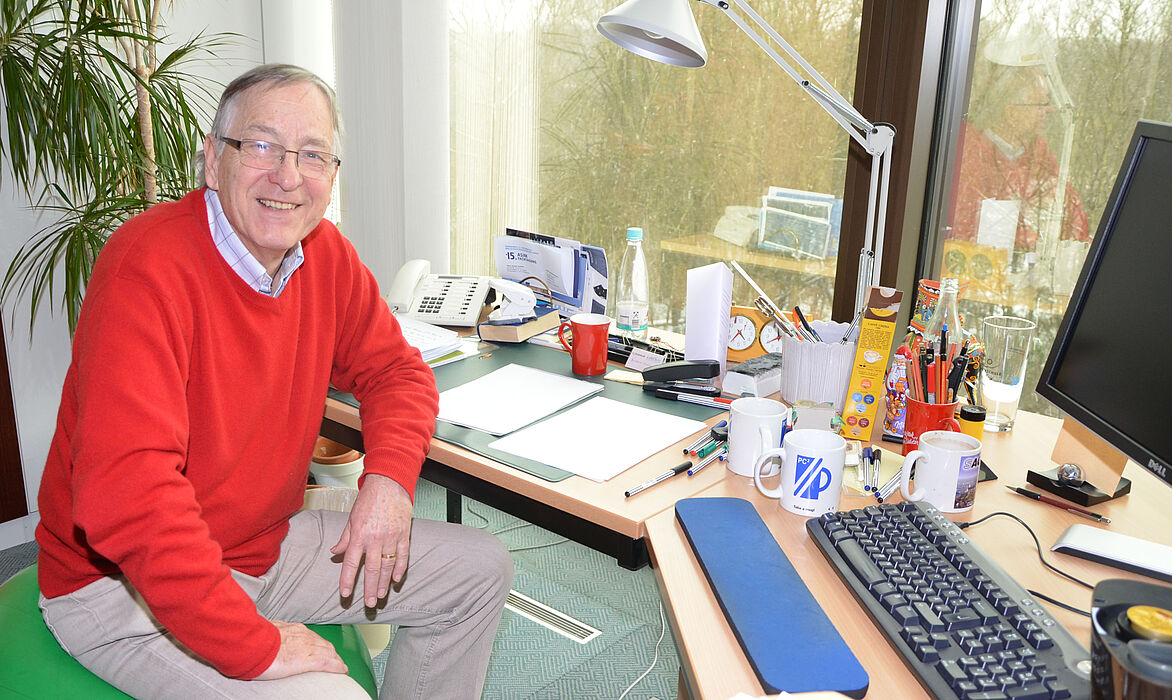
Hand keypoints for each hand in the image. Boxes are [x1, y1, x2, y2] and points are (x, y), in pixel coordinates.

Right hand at [254, 620, 347, 679]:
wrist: (250, 644)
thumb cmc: (251, 640)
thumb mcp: (264, 632)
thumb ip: (272, 635)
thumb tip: (267, 638)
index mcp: (292, 629)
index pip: (311, 637)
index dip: (319, 644)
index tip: (322, 649)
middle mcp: (302, 635)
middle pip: (323, 643)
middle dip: (331, 652)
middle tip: (335, 659)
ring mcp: (306, 646)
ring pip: (328, 652)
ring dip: (336, 659)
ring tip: (340, 666)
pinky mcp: (306, 660)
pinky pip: (327, 663)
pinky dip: (336, 666)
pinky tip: (342, 670)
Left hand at [330, 473, 412, 605]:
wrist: (389, 483)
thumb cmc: (368, 499)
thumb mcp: (351, 518)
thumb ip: (344, 538)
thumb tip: (334, 554)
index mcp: (359, 535)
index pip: (352, 563)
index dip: (348, 580)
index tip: (345, 594)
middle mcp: (374, 538)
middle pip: (372, 569)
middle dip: (370, 588)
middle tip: (370, 604)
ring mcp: (391, 536)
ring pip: (388, 565)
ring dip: (385, 583)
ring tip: (382, 595)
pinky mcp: (404, 533)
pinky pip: (403, 555)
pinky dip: (400, 568)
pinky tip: (397, 579)